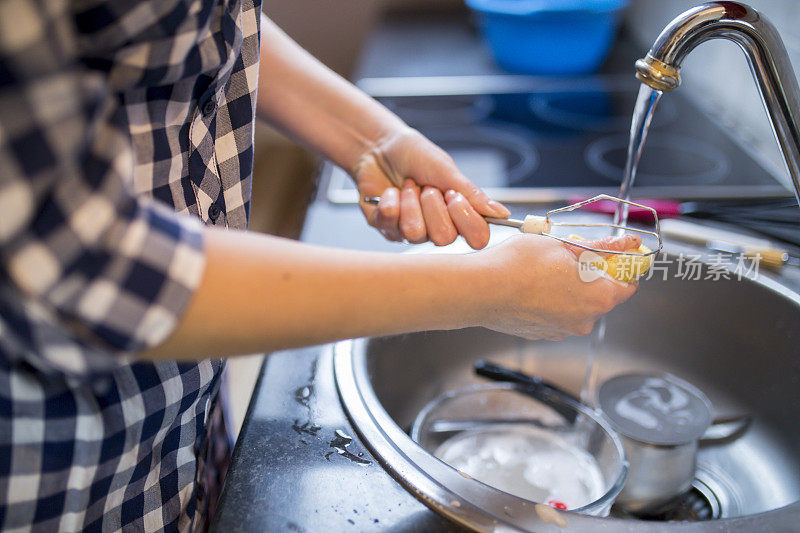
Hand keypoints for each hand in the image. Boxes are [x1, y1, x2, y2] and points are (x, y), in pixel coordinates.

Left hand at [352, 127, 509, 248]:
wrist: (379, 146)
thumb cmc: (415, 156)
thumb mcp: (446, 170)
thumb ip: (471, 194)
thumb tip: (502, 213)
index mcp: (458, 214)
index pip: (477, 238)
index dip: (467, 220)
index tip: (454, 196)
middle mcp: (437, 228)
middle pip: (445, 238)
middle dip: (433, 206)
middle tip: (426, 187)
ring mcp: (410, 232)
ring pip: (415, 233)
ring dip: (410, 201)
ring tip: (407, 185)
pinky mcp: (386, 228)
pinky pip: (390, 222)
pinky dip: (391, 199)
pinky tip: (390, 191)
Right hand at [469, 234, 640, 340]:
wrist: (480, 289)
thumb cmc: (519, 266)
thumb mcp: (564, 245)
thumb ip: (599, 247)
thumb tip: (627, 243)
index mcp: (599, 297)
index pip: (628, 284)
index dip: (621, 267)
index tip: (611, 256)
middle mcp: (585, 320)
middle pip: (601, 296)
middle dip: (591, 276)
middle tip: (570, 256)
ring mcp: (561, 330)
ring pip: (576, 306)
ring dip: (568, 289)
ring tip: (545, 270)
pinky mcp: (541, 334)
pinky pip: (555, 314)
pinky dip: (549, 301)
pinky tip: (532, 286)